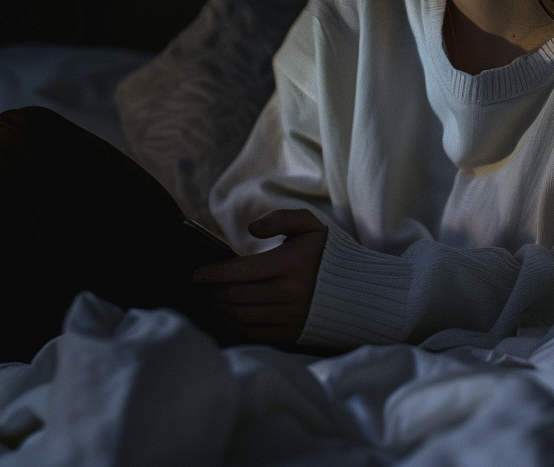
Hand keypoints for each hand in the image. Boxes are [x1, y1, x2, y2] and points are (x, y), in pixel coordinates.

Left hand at [192, 209, 327, 343]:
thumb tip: (251, 228)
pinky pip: (253, 333)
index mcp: (291, 263)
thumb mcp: (310, 224)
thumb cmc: (327, 253)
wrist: (357, 288)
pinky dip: (235, 325)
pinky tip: (229, 314)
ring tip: (212, 298)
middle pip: (235, 295)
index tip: (196, 274)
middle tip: (202, 286)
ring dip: (220, 308)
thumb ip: (281, 218)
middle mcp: (289, 293)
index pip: (240, 271)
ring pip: (240, 316)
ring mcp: (290, 316)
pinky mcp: (292, 334)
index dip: (212, 273)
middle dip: (212, 291)